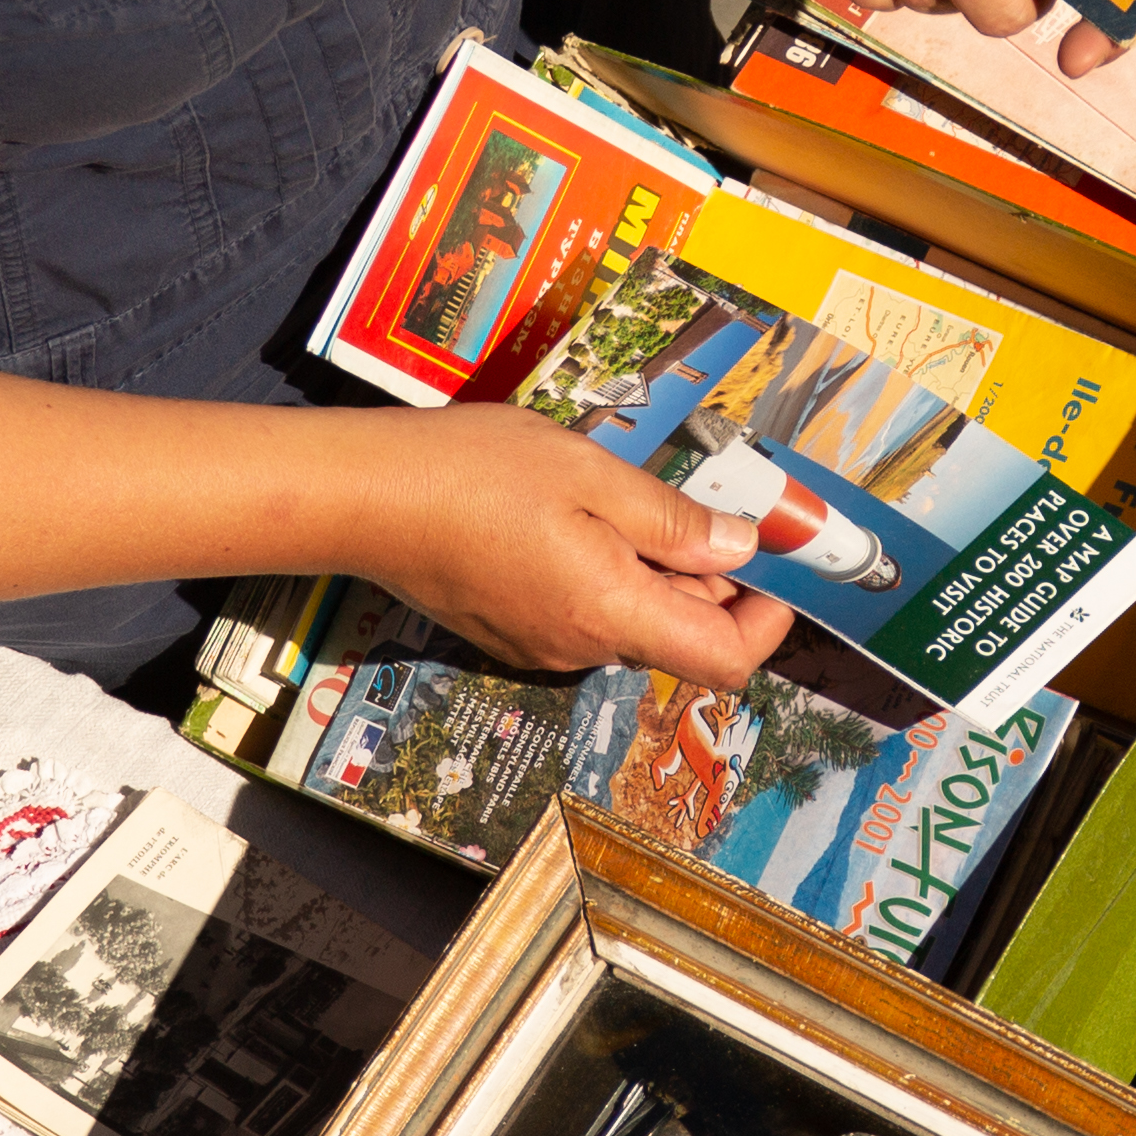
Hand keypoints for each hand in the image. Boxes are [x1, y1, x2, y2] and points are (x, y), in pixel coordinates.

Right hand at [362, 408, 798, 685]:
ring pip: (629, 622)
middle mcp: (580, 649)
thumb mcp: (591, 474)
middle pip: (677, 637)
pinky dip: (602, 574)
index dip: (765, 623)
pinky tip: (568, 517)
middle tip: (690, 504)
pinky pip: (582, 615)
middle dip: (704, 579)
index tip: (770, 570)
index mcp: (612, 615)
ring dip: (649, 570)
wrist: (366, 499)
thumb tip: (739, 550)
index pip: (724, 661)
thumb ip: (672, 520)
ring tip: (614, 498)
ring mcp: (541, 647)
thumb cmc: (471, 475)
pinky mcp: (511, 633)